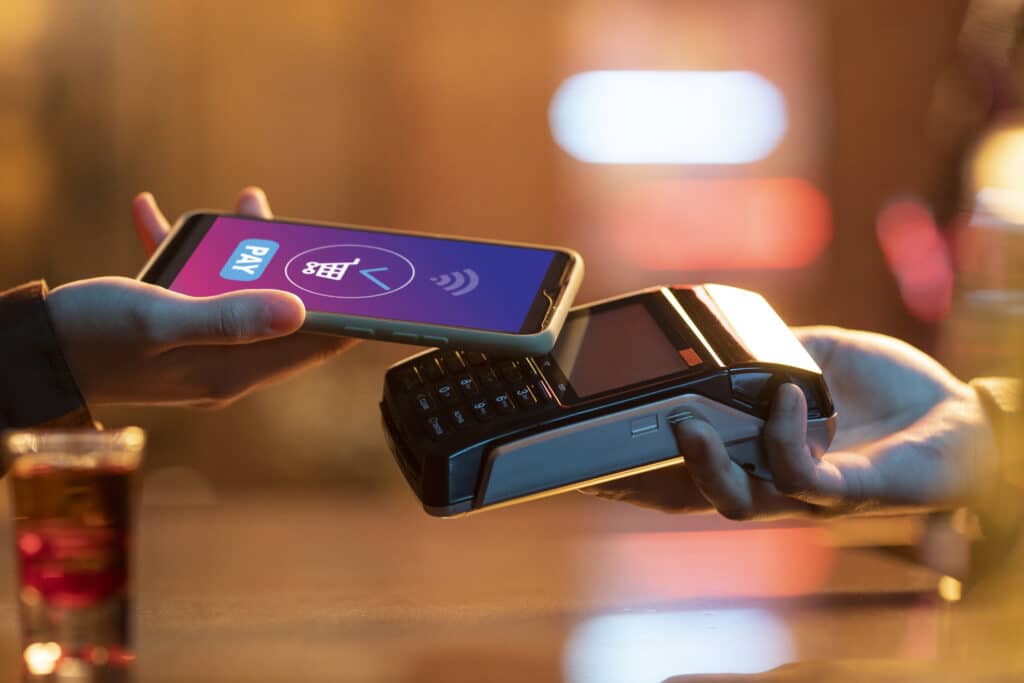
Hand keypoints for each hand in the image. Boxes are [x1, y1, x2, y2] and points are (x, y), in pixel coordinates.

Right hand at [47, 187, 355, 406]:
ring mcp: (201, 343)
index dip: (351, 317)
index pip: (314, 345)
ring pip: (244, 292)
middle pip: (286, 314)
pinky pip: (195, 285)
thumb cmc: (90, 339)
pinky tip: (156, 212)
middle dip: (302, 271)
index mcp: (234, 368)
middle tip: (313, 232)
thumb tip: (300, 309)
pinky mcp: (173, 326)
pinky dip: (186, 251)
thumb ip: (229, 316)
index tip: (382, 287)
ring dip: (246, 251)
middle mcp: (227, 360)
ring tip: (246, 205)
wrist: (29, 353)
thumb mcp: (160, 320)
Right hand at [585, 326, 996, 518]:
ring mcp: (809, 492)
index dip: (639, 467)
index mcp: (759, 450)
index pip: (689, 467)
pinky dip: (781, 435)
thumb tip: (717, 330)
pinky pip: (798, 476)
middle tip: (618, 442)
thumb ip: (764, 350)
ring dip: (703, 463)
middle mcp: (774, 480)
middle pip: (695, 496)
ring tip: (687, 420)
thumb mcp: (811, 356)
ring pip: (736, 500)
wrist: (963, 413)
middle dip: (649, 477)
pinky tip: (787, 395)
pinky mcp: (847, 491)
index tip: (593, 452)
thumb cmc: (889, 390)